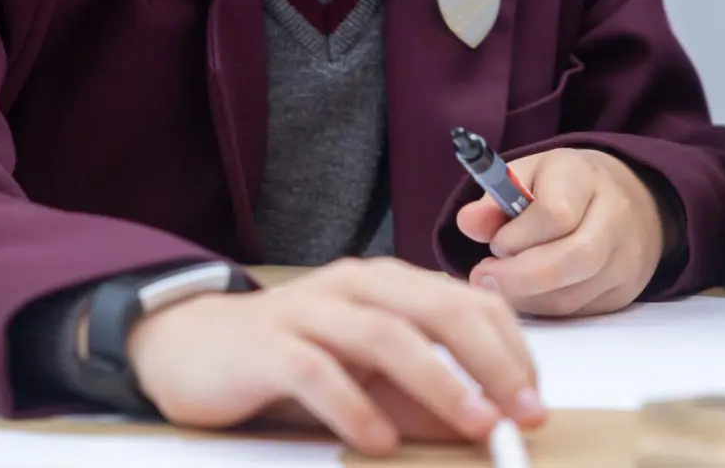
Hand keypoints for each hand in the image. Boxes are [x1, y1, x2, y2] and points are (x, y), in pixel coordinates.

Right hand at [126, 258, 543, 457]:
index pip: (471, 303)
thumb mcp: (367, 376)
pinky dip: (355, 406)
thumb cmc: (290, 358)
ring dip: (439, 383)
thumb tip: (487, 426)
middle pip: (440, 310)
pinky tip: (378, 440)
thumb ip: (421, 396)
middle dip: (493, 363)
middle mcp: (355, 284)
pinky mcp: (268, 346)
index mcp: (388, 283)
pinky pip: (318, 372)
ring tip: (474, 426)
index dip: (512, 351)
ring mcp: (309, 310)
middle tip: (522, 414)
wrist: (189, 346)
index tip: (534, 402)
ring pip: (386, 335)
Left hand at [456, 148, 666, 316]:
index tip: (496, 243)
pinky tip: (527, 293)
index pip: (556, 214)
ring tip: (501, 283)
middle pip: (573, 259)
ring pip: (572, 294)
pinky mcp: (624, 290)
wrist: (621, 199)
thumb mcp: (524, 177)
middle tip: (483, 277)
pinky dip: (542, 307)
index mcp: (584, 176)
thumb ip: (493, 200)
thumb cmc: (560, 187)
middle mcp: (615, 215)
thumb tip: (468, 223)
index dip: (518, 237)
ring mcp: (626, 256)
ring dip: (525, 297)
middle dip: (518, 277)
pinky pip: (577, 311)